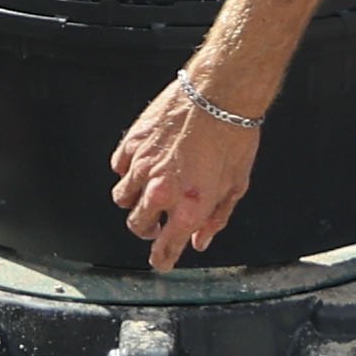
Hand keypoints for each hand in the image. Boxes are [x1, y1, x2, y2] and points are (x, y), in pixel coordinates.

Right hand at [110, 73, 257, 268]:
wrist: (221, 94)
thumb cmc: (235, 135)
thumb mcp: (237, 185)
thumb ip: (216, 218)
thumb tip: (201, 240)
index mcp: (190, 209)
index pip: (165, 248)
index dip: (162, 259)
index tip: (161, 261)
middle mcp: (161, 192)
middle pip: (137, 225)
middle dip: (147, 228)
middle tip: (157, 222)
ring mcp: (143, 168)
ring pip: (122, 198)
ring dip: (134, 200)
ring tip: (148, 190)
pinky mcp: (132, 144)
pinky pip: (119, 168)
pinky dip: (128, 171)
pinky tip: (143, 165)